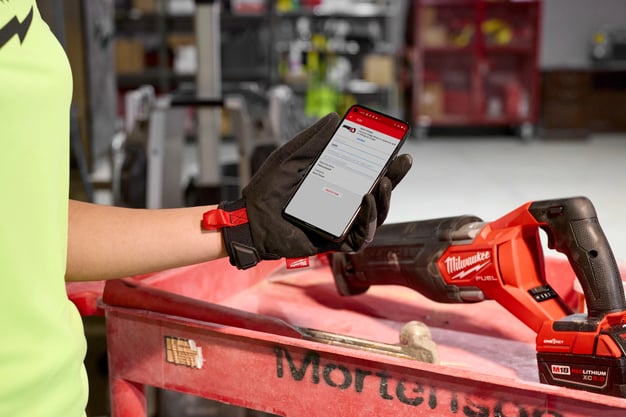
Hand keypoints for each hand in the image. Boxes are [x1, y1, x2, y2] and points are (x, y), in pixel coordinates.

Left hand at [203, 113, 412, 268]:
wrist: (249, 218)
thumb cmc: (267, 189)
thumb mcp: (292, 158)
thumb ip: (313, 141)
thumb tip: (334, 118)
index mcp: (335, 184)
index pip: (367, 173)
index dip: (385, 163)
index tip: (397, 147)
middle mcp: (342, 204)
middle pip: (378, 194)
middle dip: (395, 178)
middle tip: (403, 162)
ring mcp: (340, 224)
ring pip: (375, 216)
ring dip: (384, 200)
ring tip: (384, 183)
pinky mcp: (334, 242)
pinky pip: (360, 237)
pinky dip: (368, 221)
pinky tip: (366, 202)